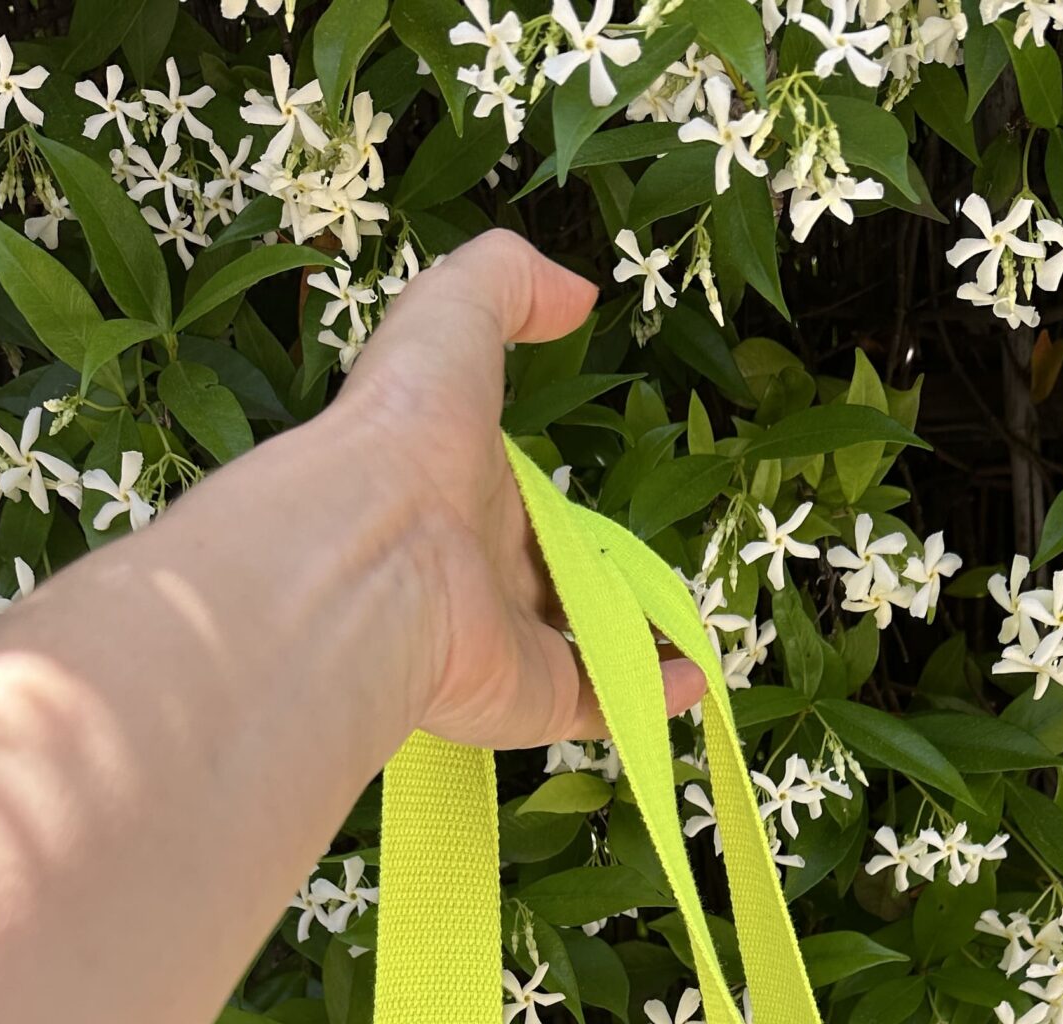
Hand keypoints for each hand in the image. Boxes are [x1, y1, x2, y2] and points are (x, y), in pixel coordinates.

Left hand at [338, 230, 705, 748]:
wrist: (367, 547)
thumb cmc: (406, 424)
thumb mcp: (452, 313)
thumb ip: (509, 282)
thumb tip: (576, 293)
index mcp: (458, 488)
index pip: (512, 502)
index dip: (549, 502)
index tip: (592, 499)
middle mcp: (476, 570)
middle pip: (548, 582)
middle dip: (594, 583)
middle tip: (650, 579)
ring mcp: (500, 639)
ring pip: (578, 648)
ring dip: (634, 645)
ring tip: (691, 637)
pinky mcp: (523, 696)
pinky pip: (594, 702)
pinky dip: (647, 696)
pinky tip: (695, 679)